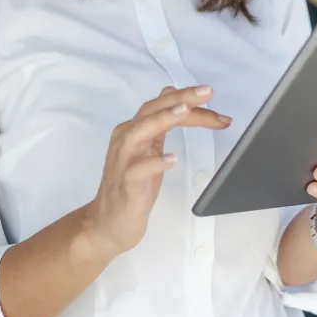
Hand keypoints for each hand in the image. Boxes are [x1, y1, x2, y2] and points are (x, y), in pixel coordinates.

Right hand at [85, 85, 230, 257]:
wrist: (108, 223)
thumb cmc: (131, 187)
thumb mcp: (150, 150)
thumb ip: (159, 123)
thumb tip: (169, 94)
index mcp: (132, 130)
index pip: (160, 106)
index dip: (185, 98)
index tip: (209, 94)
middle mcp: (125, 140)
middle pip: (152, 112)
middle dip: (181, 99)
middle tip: (206, 93)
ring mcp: (123, 161)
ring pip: (140, 132)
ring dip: (163, 119)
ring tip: (185, 112)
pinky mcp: (126, 185)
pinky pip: (138, 170)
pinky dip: (155, 162)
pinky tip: (172, 159)